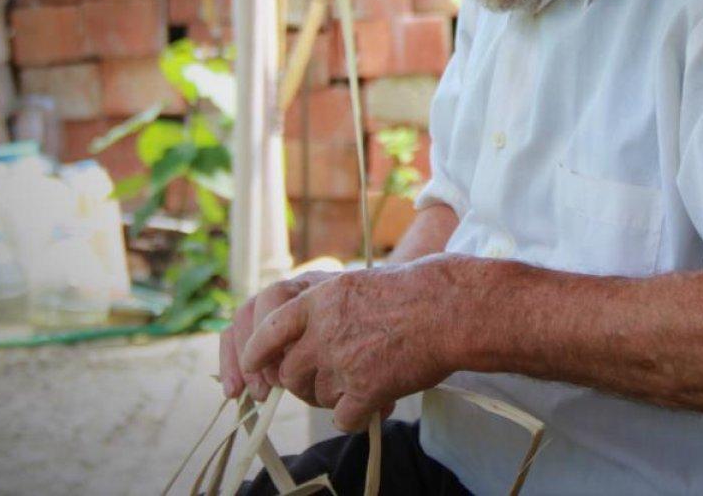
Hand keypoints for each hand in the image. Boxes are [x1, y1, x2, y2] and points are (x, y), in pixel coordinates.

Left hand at [241, 255, 463, 430]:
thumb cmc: (416, 290)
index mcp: (320, 299)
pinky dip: (356, 417)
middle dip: (302, 383)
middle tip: (326, 382)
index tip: (251, 365)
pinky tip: (375, 403)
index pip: (268, 327)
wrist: (451, 307)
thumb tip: (310, 334)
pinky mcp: (366, 389)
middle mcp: (324, 331)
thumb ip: (330, 308)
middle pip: (290, 373)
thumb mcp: (360, 283)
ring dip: (335, 397)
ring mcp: (343, 362)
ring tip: (363, 385)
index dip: (255, 351)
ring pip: (318, 397)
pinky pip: (343, 418)